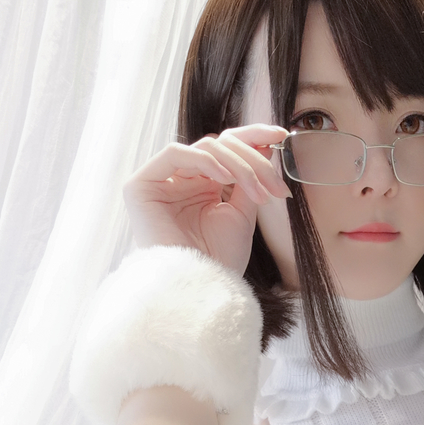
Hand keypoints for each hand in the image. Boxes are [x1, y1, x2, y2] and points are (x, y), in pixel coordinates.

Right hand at [122, 124, 293, 276]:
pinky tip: (224, 179)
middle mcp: (181, 179)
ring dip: (239, 165)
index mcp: (202, 184)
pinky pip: (175, 154)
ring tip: (257, 192)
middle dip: (254, 160)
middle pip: (220, 144)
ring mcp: (161, 181)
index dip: (254, 137)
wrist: (200, 289)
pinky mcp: (141, 186)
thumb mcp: (243, 214)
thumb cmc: (220, 260)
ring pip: (205, 147)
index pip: (227, 147)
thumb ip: (250, 179)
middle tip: (275, 186)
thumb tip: (266, 142)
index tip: (282, 135)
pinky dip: (205, 161)